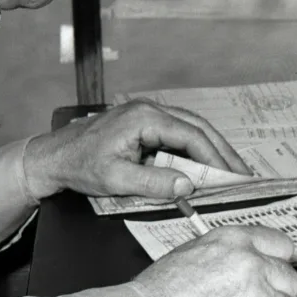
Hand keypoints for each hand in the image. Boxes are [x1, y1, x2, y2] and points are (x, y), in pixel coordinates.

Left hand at [20, 101, 248, 202]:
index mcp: (144, 118)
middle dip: (222, 151)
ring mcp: (148, 115)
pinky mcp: (145, 125)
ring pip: (191, 129)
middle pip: (198, 128)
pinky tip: (205, 166)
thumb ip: (153, 182)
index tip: (232, 177)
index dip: (215, 158)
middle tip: (243, 175)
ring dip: (212, 149)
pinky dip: (196, 149)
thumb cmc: (79, 165)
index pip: (191, 135)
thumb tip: (187, 186)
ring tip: (231, 171)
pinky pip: (178, 134)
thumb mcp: (115, 179)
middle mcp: (150, 110)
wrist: (53, 157)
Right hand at [137, 225, 296, 296]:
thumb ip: (231, 253)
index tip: (275, 270)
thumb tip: (250, 258)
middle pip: (290, 278)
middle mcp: (253, 264)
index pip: (282, 245)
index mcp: (237, 241)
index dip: (279, 261)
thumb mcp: (195, 251)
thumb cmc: (162, 290)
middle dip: (278, 292)